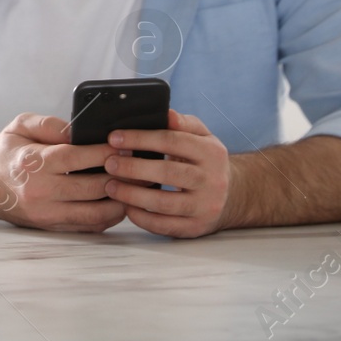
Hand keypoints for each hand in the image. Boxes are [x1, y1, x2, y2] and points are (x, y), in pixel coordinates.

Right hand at [0, 113, 125, 231]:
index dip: (104, 152)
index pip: (75, 158)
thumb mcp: (20, 125)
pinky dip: (110, 215)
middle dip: (121, 175)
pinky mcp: (53, 227)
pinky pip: (91, 226)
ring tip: (134, 185)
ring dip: (121, 200)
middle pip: (93, 187)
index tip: (125, 146)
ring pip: (97, 212)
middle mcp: (39, 192)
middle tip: (138, 165)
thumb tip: (81, 131)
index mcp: (31, 163)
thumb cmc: (7, 152)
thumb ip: (50, 125)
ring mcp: (47, 214)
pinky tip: (118, 200)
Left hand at [104, 109, 230, 237]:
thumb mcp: (201, 137)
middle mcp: (212, 180)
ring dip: (133, 195)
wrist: (231, 195)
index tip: (113, 138)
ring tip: (110, 186)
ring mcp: (206, 207)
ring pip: (165, 203)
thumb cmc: (204, 160)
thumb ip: (182, 123)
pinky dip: (143, 218)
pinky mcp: (197, 227)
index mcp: (211, 152)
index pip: (172, 141)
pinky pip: (166, 226)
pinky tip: (126, 208)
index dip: (140, 139)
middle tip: (108, 163)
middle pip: (168, 173)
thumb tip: (165, 113)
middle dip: (133, 168)